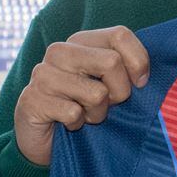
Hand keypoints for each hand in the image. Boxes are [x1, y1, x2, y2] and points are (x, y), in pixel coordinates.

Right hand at [13, 26, 150, 165]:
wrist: (45, 141)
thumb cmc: (85, 109)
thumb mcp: (110, 84)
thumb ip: (127, 70)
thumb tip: (144, 76)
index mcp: (80, 41)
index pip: (120, 35)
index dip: (138, 62)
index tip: (139, 84)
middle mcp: (59, 52)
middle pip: (112, 62)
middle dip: (119, 92)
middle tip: (105, 104)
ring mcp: (42, 74)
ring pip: (97, 93)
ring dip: (97, 114)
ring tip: (84, 114)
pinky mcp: (31, 100)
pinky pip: (74, 114)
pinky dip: (77, 125)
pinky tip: (66, 123)